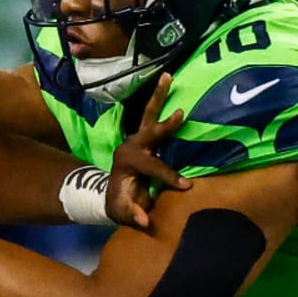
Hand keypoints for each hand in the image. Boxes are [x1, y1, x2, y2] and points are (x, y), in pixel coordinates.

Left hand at [109, 73, 190, 228]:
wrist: (112, 193)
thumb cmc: (119, 203)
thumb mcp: (122, 213)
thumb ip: (132, 215)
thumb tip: (144, 221)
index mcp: (127, 162)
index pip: (153, 166)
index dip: (169, 176)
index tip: (186, 186)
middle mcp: (131, 145)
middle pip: (149, 131)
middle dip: (165, 124)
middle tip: (180, 112)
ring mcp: (137, 138)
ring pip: (149, 114)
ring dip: (159, 95)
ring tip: (168, 75)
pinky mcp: (144, 136)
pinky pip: (154, 116)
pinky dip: (162, 100)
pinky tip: (171, 82)